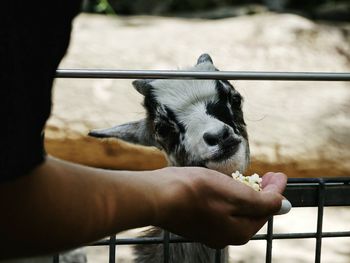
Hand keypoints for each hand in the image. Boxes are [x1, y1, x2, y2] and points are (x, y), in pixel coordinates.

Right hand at [150, 167, 288, 247]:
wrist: (157, 197)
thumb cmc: (196, 192)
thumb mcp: (235, 194)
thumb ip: (262, 202)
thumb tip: (284, 204)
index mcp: (240, 231)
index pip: (267, 209)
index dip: (275, 190)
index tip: (279, 174)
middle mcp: (227, 236)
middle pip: (252, 212)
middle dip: (261, 193)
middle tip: (266, 175)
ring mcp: (210, 231)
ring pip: (236, 211)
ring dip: (245, 195)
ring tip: (247, 179)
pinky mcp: (197, 223)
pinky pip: (221, 211)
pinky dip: (228, 198)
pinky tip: (225, 187)